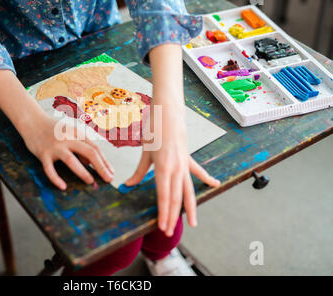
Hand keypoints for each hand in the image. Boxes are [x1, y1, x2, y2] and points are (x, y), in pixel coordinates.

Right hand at [21, 113, 113, 189]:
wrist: (32, 121)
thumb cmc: (54, 129)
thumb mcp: (70, 133)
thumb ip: (81, 146)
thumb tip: (91, 163)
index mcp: (77, 133)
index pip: (95, 148)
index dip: (105, 161)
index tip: (111, 172)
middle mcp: (68, 138)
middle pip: (89, 152)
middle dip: (101, 167)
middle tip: (108, 179)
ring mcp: (55, 146)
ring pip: (71, 160)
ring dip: (82, 172)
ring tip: (90, 181)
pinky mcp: (43, 153)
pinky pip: (50, 169)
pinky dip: (56, 179)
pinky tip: (63, 187)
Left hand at [125, 101, 219, 236]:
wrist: (167, 112)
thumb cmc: (154, 130)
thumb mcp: (144, 153)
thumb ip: (139, 171)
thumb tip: (127, 185)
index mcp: (163, 167)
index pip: (164, 196)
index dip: (163, 213)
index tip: (162, 227)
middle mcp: (176, 168)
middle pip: (176, 197)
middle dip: (172, 216)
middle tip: (169, 231)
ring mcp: (184, 164)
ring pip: (188, 190)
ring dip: (189, 207)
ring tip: (193, 223)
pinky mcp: (188, 158)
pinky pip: (198, 171)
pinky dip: (206, 178)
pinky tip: (215, 185)